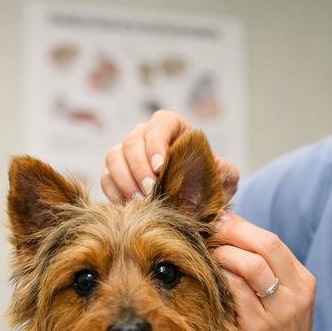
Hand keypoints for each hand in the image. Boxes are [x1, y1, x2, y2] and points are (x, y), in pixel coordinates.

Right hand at [101, 110, 239, 201]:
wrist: (198, 204)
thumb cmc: (211, 184)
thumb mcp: (225, 178)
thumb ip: (225, 171)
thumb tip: (216, 167)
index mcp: (174, 127)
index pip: (160, 123)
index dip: (156, 142)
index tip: (161, 167)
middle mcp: (146, 136)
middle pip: (132, 141)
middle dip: (139, 167)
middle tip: (151, 191)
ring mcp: (127, 154)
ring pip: (114, 157)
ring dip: (125, 180)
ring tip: (140, 202)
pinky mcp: (115, 174)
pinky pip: (106, 179)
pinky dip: (114, 192)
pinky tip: (129, 208)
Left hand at [211, 212, 320, 330]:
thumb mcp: (284, 303)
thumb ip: (266, 275)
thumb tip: (230, 238)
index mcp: (303, 281)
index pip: (272, 241)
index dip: (242, 226)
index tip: (218, 221)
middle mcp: (296, 293)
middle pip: (265, 245)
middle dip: (232, 232)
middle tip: (208, 230)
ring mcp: (279, 311)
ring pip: (251, 265)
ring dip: (224, 253)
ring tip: (207, 253)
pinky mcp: (258, 329)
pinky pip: (236, 292)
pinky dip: (220, 277)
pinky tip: (208, 276)